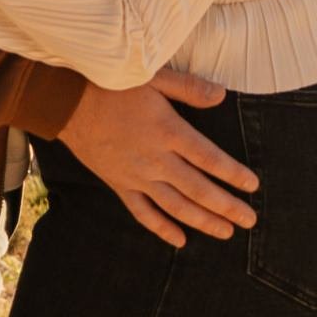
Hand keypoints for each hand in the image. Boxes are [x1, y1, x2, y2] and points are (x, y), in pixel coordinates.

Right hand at [57, 68, 259, 247]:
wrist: (64, 101)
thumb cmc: (108, 84)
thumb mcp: (150, 76)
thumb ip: (187, 87)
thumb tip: (222, 95)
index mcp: (167, 131)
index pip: (210, 158)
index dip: (233, 174)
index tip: (252, 186)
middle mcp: (155, 159)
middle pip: (198, 189)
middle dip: (227, 207)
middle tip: (249, 220)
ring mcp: (136, 175)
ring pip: (175, 206)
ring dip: (203, 221)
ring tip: (226, 232)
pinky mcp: (118, 183)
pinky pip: (142, 212)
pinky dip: (161, 228)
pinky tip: (180, 240)